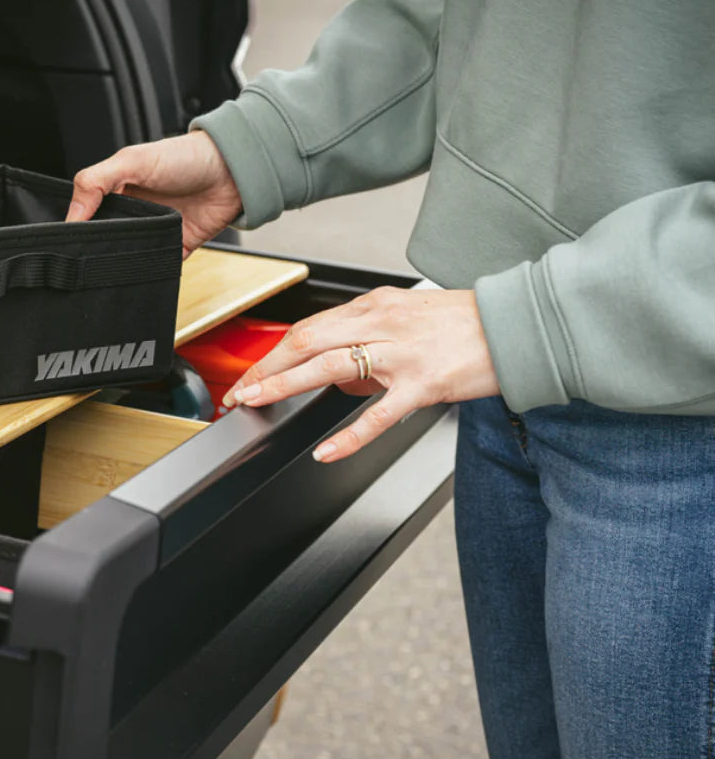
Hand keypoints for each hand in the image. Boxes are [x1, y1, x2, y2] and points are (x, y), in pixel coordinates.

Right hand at [67, 132, 242, 256]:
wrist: (232, 172)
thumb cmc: (187, 157)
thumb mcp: (132, 160)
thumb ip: (96, 181)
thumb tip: (72, 213)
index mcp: (118, 189)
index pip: (87, 212)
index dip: (77, 225)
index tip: (67, 239)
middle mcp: (134, 211)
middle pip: (106, 237)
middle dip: (98, 247)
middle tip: (87, 258)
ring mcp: (155, 230)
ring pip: (129, 255)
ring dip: (122, 261)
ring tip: (112, 265)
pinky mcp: (174, 247)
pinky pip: (156, 267)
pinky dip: (149, 272)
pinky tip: (140, 272)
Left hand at [224, 287, 498, 461]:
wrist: (518, 324)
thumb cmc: (466, 322)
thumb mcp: (408, 317)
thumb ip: (370, 339)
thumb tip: (340, 373)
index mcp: (375, 307)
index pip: (309, 328)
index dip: (274, 352)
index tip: (252, 371)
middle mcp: (382, 324)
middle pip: (307, 343)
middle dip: (266, 368)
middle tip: (241, 390)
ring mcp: (401, 355)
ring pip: (329, 368)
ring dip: (285, 385)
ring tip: (258, 401)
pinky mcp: (423, 384)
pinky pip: (378, 414)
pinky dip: (348, 435)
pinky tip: (326, 451)